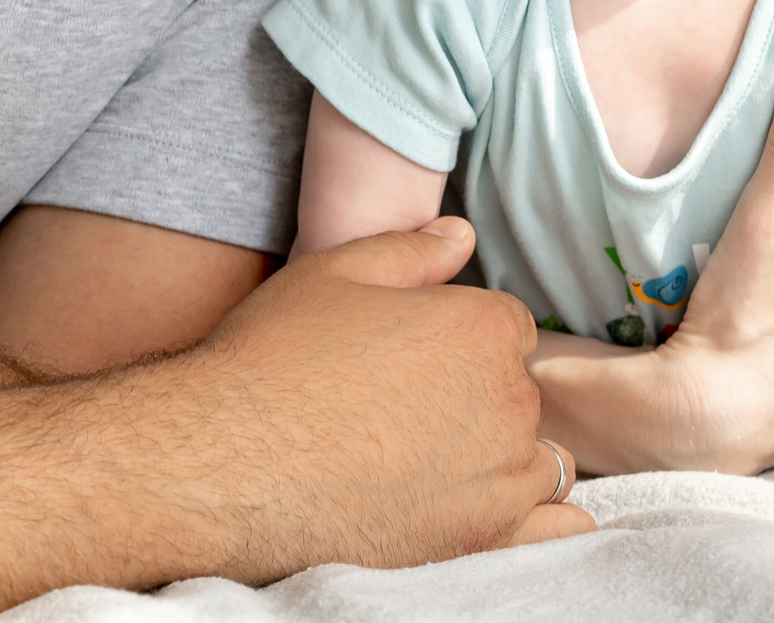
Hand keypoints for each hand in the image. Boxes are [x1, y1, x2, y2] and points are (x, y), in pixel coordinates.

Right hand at [159, 217, 590, 574]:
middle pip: (520, 394)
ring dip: (499, 457)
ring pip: (535, 459)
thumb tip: (461, 235)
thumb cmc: (270, 360)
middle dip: (478, 398)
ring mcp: (499, 476)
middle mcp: (507, 401)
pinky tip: (487, 507)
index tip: (417, 363)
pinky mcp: (481, 539)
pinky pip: (551, 526)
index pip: (508, 329)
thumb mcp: (334, 274)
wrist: (222, 464)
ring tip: (429, 465)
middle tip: (405, 413)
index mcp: (481, 329)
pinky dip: (535, 519)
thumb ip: (411, 252)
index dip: (463, 342)